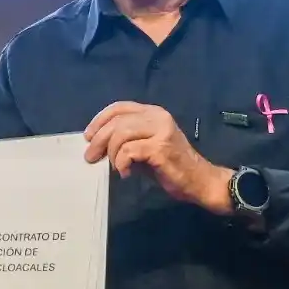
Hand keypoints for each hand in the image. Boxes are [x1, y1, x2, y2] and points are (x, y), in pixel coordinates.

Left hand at [84, 102, 233, 214]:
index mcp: (153, 113)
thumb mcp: (144, 148)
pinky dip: (121, 163)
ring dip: (111, 153)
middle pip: (117, 121)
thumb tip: (97, 143)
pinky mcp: (160, 147)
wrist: (199, 181)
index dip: (99, 120)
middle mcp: (157, 117)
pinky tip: (126, 173)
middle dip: (99, 140)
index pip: (119, 107)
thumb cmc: (170, 167)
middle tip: (91, 157)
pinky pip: (129, 151)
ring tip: (115, 166)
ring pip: (121, 134)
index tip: (88, 136)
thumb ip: (126, 140)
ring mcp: (161, 130)